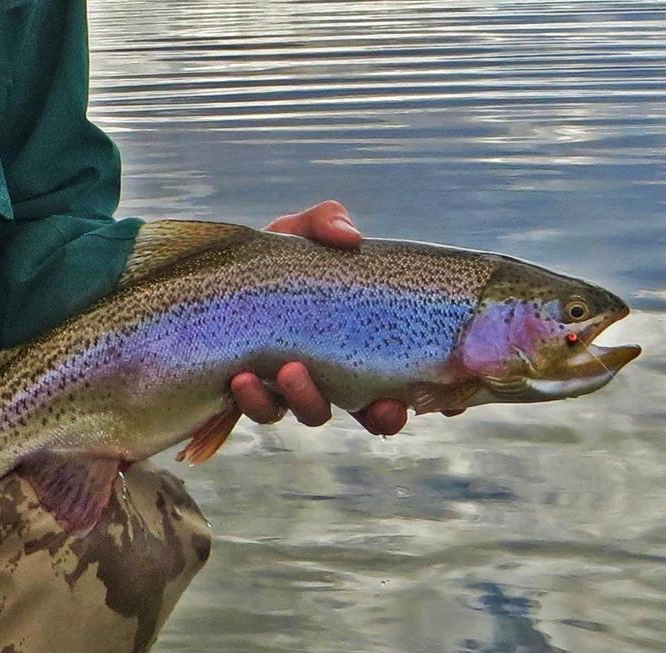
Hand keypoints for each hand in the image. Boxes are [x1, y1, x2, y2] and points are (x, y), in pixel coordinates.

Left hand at [230, 202, 462, 436]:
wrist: (210, 279)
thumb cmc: (270, 259)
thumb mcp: (300, 232)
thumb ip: (326, 222)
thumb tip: (350, 237)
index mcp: (363, 339)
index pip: (412, 375)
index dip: (438, 396)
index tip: (455, 405)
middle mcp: (337, 372)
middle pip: (374, 412)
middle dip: (382, 416)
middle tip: (383, 405)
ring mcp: (296, 389)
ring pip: (315, 414)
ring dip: (309, 400)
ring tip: (291, 371)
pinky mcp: (254, 397)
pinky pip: (261, 411)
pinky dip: (255, 399)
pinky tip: (244, 378)